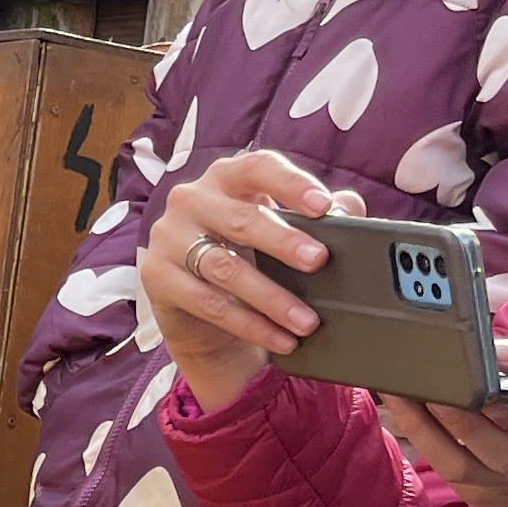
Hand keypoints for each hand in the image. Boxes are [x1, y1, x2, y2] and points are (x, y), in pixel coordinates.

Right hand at [140, 150, 354, 412]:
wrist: (201, 310)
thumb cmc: (248, 257)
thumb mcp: (282, 232)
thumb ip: (316, 215)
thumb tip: (350, 207)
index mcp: (225, 178)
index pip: (257, 167)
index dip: (291, 184)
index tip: (323, 206)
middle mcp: (191, 199)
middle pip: (241, 219)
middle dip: (283, 242)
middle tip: (318, 260)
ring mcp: (168, 237)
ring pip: (225, 267)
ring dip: (271, 297)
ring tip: (307, 320)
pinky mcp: (156, 276)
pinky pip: (209, 303)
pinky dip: (250, 325)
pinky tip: (281, 339)